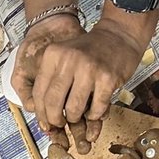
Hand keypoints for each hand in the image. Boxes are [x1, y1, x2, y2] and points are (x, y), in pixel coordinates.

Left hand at [17, 19, 142, 147]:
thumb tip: (42, 112)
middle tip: (59, 123)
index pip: (39, 92)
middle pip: (53, 102)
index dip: (40, 112)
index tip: (44, 121)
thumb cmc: (90, 50)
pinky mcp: (108, 78)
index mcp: (54, 54)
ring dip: (74, 118)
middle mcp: (69, 60)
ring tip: (77, 116)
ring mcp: (89, 69)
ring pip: (73, 108)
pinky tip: (94, 110)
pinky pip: (96, 108)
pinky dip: (94, 115)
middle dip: (54, 119)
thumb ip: (52, 80)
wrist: (119, 35)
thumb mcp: (64, 56)